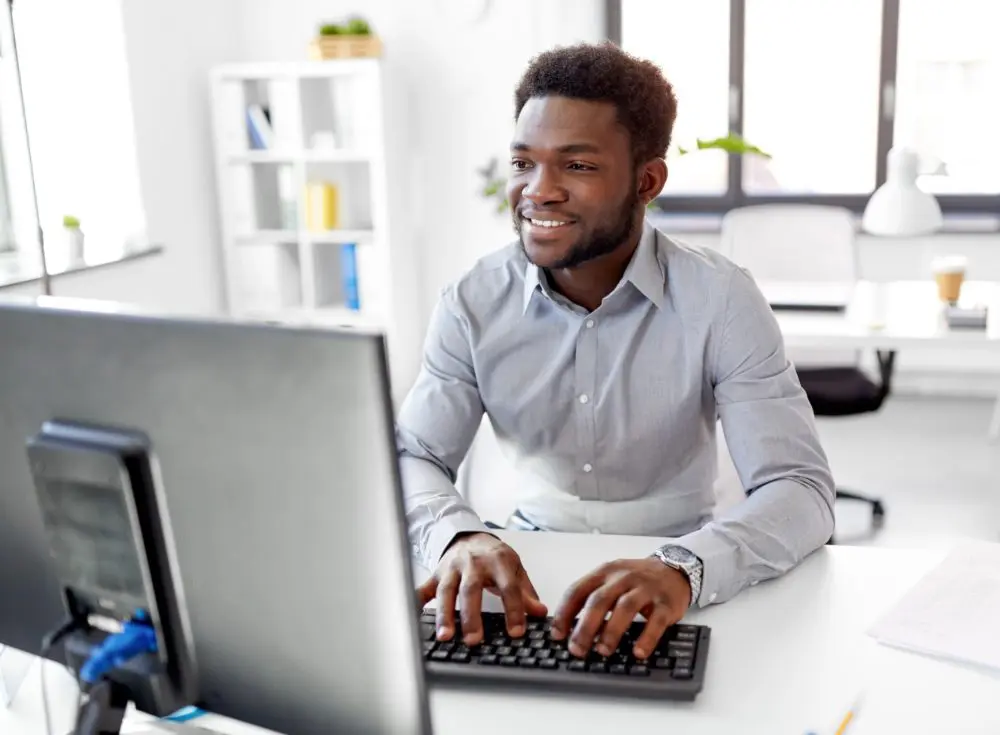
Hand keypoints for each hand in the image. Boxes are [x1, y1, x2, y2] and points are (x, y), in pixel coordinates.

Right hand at [416, 532, 546, 645]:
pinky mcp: (435, 574)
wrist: (469, 536)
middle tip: (474, 640)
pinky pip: (423, 588)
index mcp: (497, 561)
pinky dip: (416, 602)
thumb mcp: (515, 570)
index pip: (507, 586)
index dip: (513, 609)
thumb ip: (526, 592)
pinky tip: (414, 619)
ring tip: (446, 637)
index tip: (516, 632)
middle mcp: (472, 563)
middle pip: (470, 589)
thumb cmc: (494, 557)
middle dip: (471, 616)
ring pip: (445, 591)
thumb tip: (541, 613)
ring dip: (444, 614)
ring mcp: (451, 568)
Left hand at [550, 558, 690, 659]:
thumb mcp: (611, 580)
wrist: (674, 569)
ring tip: (602, 651)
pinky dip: (646, 638)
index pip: (578, 590)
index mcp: (604, 572)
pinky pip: (656, 621)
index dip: (565, 613)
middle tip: (577, 649)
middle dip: (585, 626)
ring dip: (611, 631)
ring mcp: (645, 588)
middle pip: (599, 600)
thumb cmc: (636, 580)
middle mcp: (623, 577)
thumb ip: (592, 598)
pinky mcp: (666, 602)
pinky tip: (638, 652)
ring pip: (625, 608)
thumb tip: (570, 629)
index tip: (557, 635)